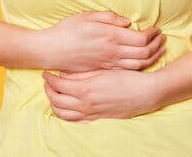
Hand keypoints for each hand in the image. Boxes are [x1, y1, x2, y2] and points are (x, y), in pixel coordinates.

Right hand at [40, 11, 165, 72]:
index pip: (141, 38)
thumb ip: (109, 18)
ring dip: (152, 57)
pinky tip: (143, 61)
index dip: (153, 34)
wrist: (51, 50)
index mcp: (110, 36)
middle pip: (144, 53)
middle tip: (162, 38)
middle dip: (157, 45)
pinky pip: (127, 71)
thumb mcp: (87, 16)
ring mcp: (109, 63)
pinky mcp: (104, 70)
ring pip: (138, 64)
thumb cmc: (67, 30)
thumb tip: (127, 22)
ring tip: (158, 50)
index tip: (156, 29)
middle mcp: (112, 52)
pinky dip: (140, 66)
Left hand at [42, 68, 162, 122]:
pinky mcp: (97, 118)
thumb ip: (82, 73)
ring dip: (54, 103)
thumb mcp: (103, 70)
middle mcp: (85, 104)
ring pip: (63, 113)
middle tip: (48, 81)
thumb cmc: (127, 78)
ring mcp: (91, 113)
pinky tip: (66, 106)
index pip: (58, 86)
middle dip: (48, 90)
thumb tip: (64, 74)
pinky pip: (74, 120)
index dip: (49, 79)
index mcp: (86, 89)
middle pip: (56, 100)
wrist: (145, 93)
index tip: (46, 72)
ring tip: (54, 93)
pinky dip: (65, 115)